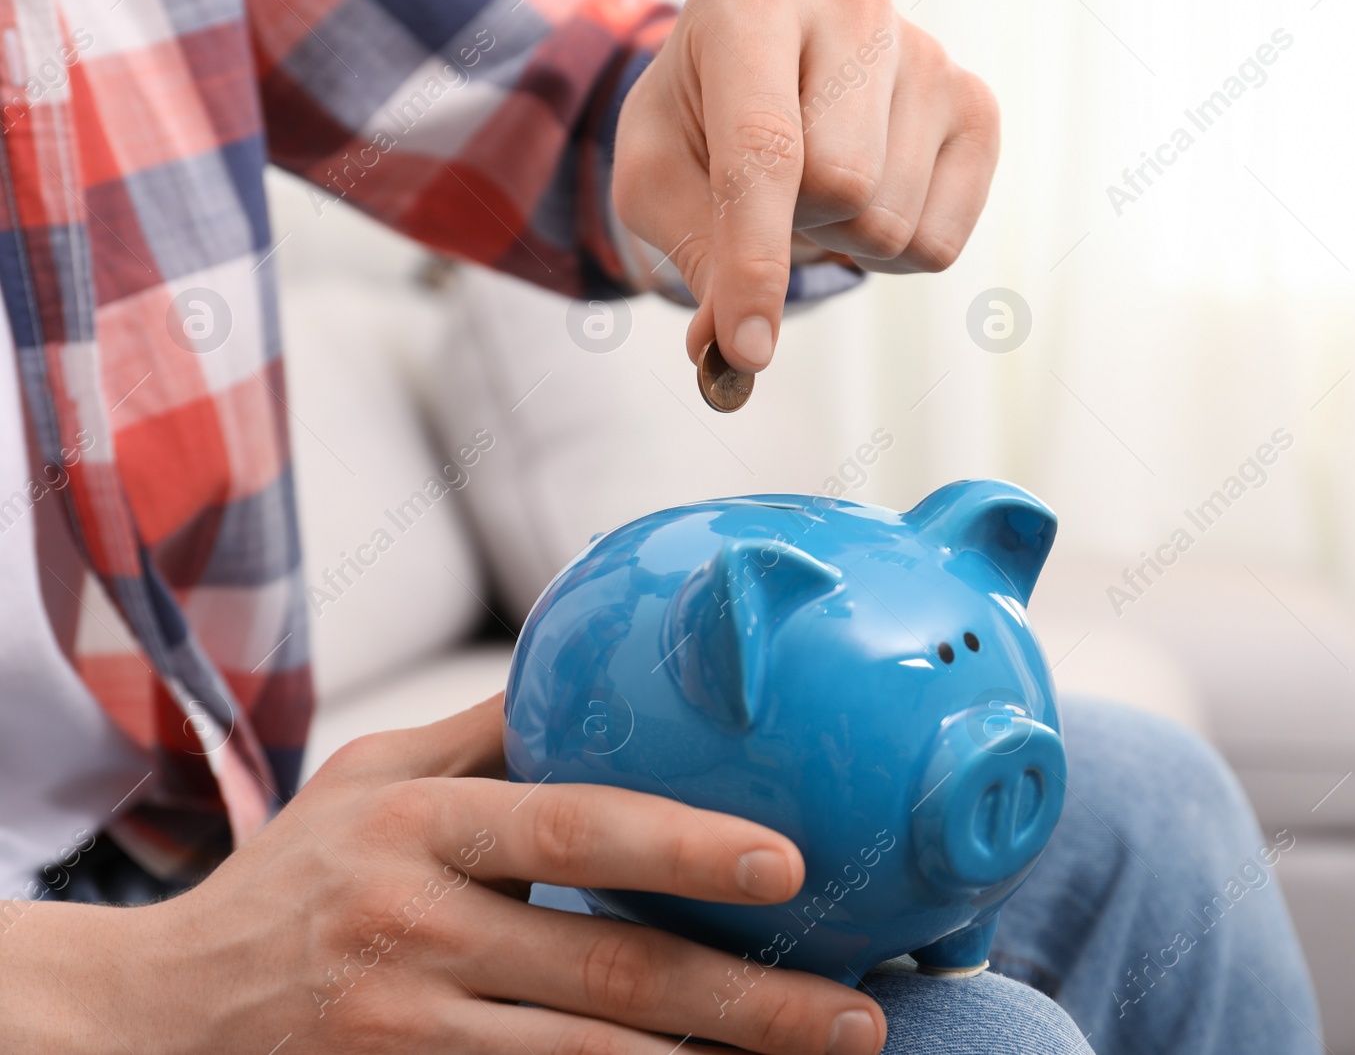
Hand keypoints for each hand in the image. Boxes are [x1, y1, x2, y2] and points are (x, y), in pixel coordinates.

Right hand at [0, 697, 885, 1053]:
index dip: (678, 847)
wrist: (158, 1016)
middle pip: (603, 974)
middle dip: (745, 1002)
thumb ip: (489, 732)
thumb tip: (609, 674)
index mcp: (415, 825)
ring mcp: (404, 1031)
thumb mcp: (369, 776)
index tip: (789, 865)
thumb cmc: (292, 876)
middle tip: (857, 1014)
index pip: (564, 828)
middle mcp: (412, 929)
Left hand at [613, 0, 1000, 371]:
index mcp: (754, 4)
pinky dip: (890, 253)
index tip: (747, 348)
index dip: (755, 258)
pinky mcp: (976, 107)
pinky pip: (939, 244)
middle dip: (794, 228)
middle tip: (769, 193)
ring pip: (891, 224)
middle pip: (843, 190)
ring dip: (839, 241)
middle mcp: (855, 10)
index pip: (767, 148)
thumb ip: (689, 251)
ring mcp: (929, 57)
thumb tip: (726, 351)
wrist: (772, 59)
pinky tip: (867, 196)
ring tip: (817, 189)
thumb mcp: (660, 168)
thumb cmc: (704, 112)